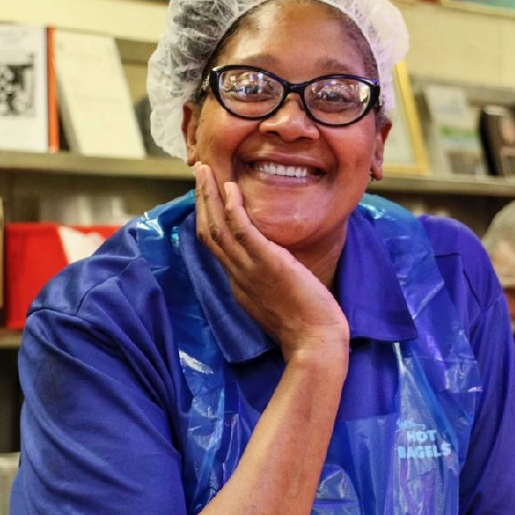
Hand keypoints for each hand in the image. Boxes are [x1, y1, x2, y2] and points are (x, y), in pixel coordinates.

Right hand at [193, 163, 347, 362]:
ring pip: (218, 228)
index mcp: (240, 284)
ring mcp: (249, 271)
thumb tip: (279, 262)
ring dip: (209, 197)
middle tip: (199, 173)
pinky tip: (230, 188)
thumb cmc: (307, 325)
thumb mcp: (281, 298)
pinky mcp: (267, 265)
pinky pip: (242, 232)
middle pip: (209, 233)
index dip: (209, 217)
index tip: (209, 195)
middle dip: (202, 200)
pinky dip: (233, 209)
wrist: (315, 344)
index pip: (217, 246)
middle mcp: (238, 276)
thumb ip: (273, 278)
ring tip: (205, 171)